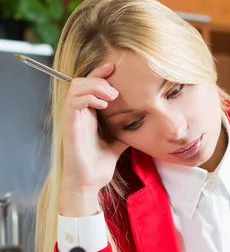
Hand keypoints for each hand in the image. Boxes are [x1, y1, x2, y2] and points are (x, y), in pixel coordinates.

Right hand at [59, 63, 127, 215]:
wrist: (88, 183)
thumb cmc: (98, 166)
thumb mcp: (117, 145)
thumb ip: (124, 134)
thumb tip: (139, 128)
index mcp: (88, 115)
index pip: (90, 86)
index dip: (100, 74)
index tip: (115, 68)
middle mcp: (78, 114)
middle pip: (80, 81)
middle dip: (99, 78)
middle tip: (116, 91)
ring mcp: (72, 119)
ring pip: (76, 87)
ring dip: (95, 86)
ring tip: (112, 97)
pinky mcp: (69, 125)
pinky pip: (73, 101)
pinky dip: (88, 97)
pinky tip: (103, 105)